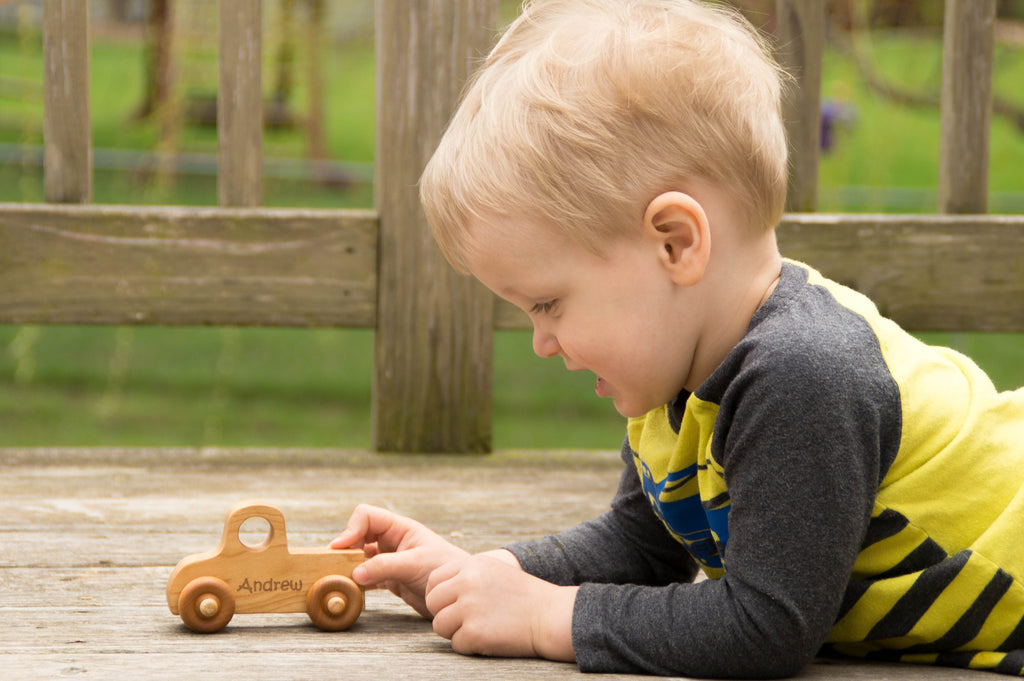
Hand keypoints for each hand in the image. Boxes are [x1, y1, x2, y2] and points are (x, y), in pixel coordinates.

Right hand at [330, 504, 468, 617]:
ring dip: (349, 566)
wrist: (461, 594)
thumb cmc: (446, 569)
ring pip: (360, 558)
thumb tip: (355, 573)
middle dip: (345, 548)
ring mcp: (390, 560)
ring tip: (338, 578)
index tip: (340, 548)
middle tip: (334, 566)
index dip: (350, 529)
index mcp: (400, 528)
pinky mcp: (390, 579)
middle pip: (358, 536)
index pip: (367, 516)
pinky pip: (366, 576)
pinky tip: (352, 590)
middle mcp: (392, 541)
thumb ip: (385, 566)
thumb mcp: (415, 564)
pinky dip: (357, 582)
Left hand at [425, 554, 576, 661]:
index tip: (450, 605)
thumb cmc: (524, 597)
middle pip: (433, 602)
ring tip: (480, 628)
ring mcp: (469, 607)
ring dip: (456, 631)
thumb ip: (467, 575)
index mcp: (472, 565)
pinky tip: (490, 638)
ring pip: (440, 625)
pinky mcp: (474, 632)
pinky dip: (470, 646)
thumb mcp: (495, 572)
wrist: (551, 616)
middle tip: (465, 620)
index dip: (439, 596)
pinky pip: (456, 644)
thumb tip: (436, 589)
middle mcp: (467, 582)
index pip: (434, 580)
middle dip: (445, 614)